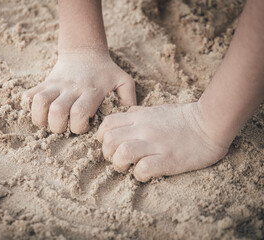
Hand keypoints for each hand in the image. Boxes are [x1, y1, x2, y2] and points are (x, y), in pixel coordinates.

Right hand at [22, 50, 135, 133]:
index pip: (79, 113)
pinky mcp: (45, 82)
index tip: (83, 126)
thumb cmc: (107, 71)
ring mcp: (56, 84)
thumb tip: (127, 121)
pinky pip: (29, 95)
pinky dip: (29, 107)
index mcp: (91, 91)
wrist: (85, 51)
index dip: (78, 127)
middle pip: (56, 111)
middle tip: (65, 127)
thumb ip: (129, 100)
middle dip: (58, 127)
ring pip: (39, 103)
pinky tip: (40, 111)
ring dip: (41, 119)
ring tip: (49, 122)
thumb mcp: (124, 82)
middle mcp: (72, 88)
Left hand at [97, 102, 228, 181]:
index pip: (107, 124)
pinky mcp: (168, 160)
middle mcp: (144, 129)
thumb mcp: (157, 109)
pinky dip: (139, 175)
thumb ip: (140, 113)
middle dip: (108, 153)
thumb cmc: (184, 117)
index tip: (111, 145)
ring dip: (120, 164)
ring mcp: (156, 144)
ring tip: (129, 167)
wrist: (210, 122)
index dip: (102, 137)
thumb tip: (127, 115)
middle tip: (118, 158)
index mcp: (140, 117)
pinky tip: (145, 174)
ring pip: (122, 154)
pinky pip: (143, 169)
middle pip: (109, 141)